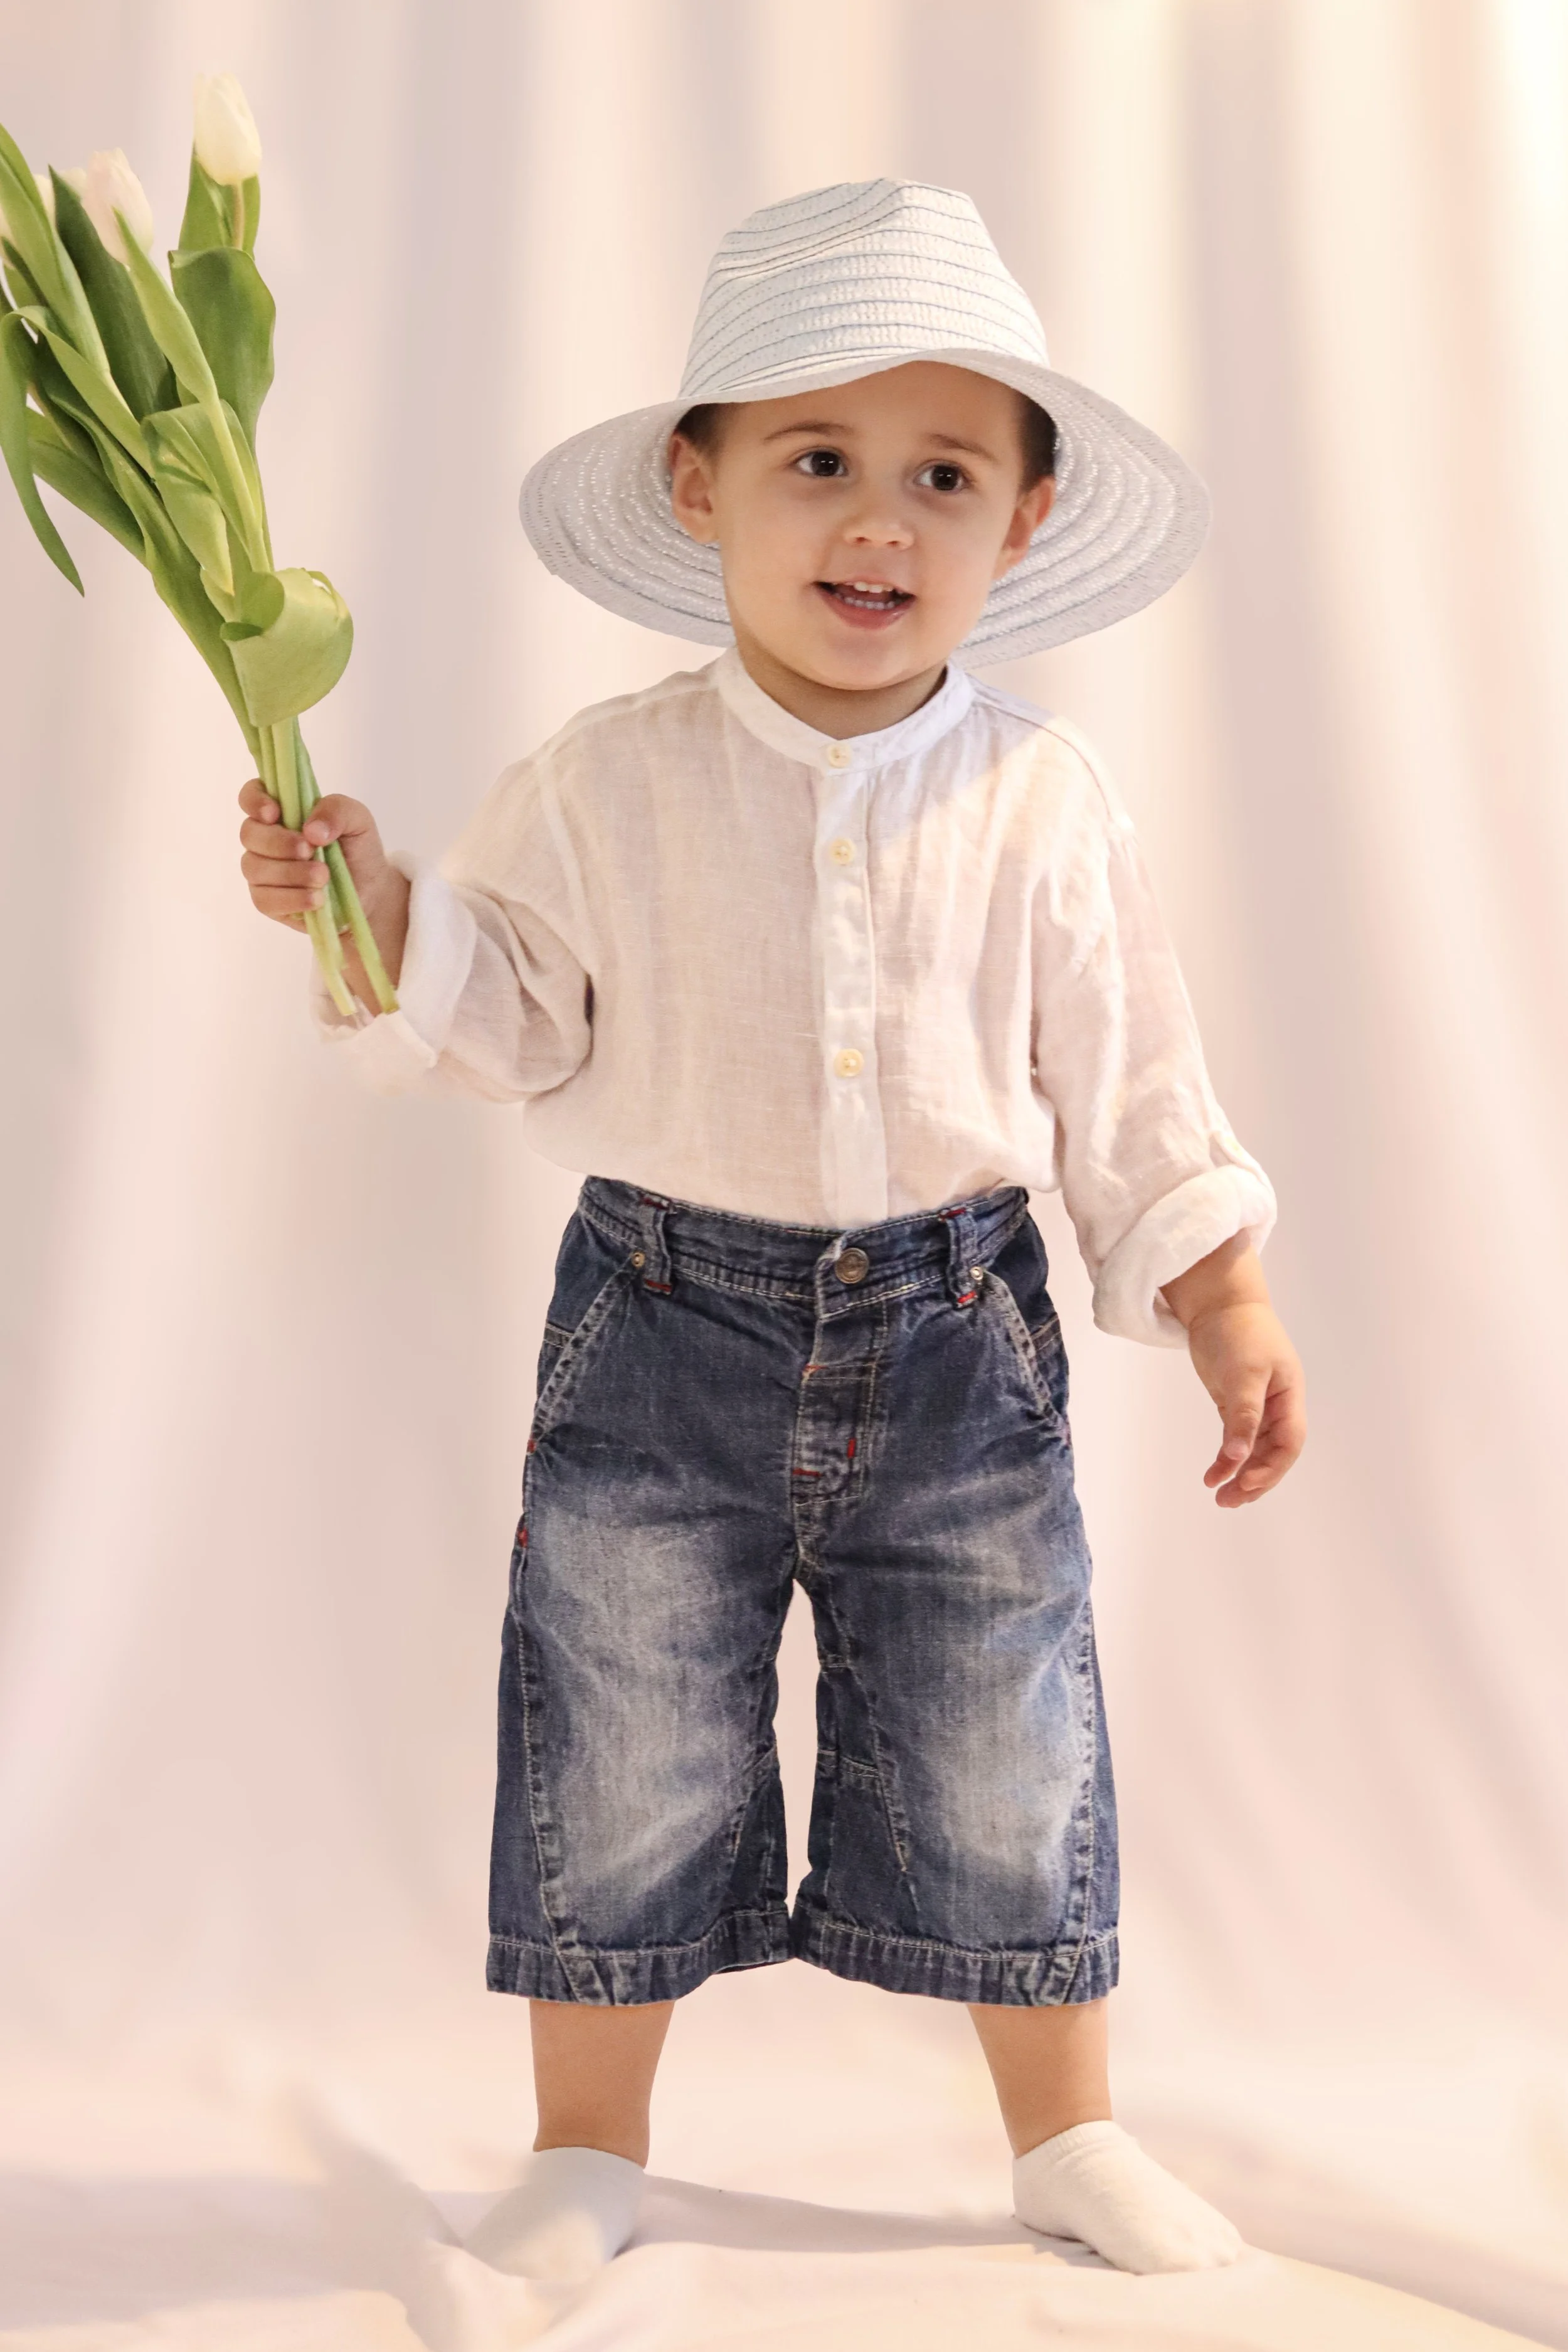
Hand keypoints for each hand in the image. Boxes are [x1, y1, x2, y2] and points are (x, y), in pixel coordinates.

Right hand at [237, 776, 389, 929]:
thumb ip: (337, 810)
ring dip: (290, 873)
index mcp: (282, 812)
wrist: (370, 892)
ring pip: (255, 868)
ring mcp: (263, 871)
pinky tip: (316, 899)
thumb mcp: (358, 819)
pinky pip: (263, 900)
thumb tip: (311, 830)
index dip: (254, 801)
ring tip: (323, 877)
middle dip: (279, 842)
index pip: (250, 796)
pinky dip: (292, 899)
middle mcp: (265, 839)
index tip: (275, 814)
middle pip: (248, 834)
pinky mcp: (268, 901)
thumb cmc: (358, 850)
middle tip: (310, 850)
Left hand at [1161, 1237, 1305, 1506]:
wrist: (1217, 1302)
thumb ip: (1242, 1416)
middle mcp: (1278, 1404)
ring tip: (1221, 1497)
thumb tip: (1238, 1457)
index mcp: (1289, 1395)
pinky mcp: (1236, 1403)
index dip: (1271, 1467)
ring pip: (1256, 1449)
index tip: (1245, 1482)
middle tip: (1229, 1501)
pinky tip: (1214, 1474)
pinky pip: (1238, 1439)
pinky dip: (1228, 1458)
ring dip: (1241, 1474)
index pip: (1289, 1441)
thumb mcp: (1242, 1374)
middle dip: (1255, 1479)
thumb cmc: (1237, 1331)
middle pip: (1274, 1452)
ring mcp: (1258, 1404)